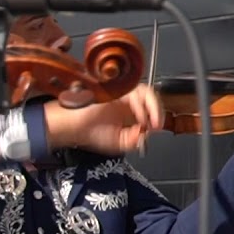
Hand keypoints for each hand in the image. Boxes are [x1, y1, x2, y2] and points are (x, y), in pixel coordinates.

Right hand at [45, 84, 163, 154]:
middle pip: (151, 99)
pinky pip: (136, 90)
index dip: (157, 117)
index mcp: (128, 113)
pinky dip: (141, 103)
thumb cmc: (90, 134)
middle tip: (157, 125)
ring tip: (146, 121)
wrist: (74, 127)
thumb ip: (135, 140)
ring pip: (146, 92)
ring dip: (151, 108)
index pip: (150, 109)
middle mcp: (126, 102)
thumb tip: (148, 133)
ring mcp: (122, 95)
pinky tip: (138, 116)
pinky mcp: (117, 90)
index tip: (157, 128)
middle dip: (158, 112)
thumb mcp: (119, 143)